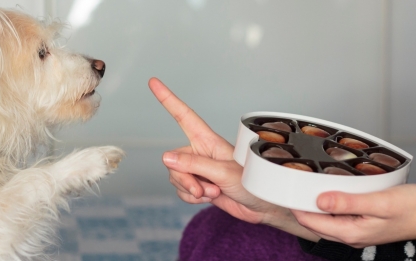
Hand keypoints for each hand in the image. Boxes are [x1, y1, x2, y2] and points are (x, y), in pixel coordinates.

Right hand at [148, 77, 319, 240]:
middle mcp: (200, 152)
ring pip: (175, 177)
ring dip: (191, 190)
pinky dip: (191, 198)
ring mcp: (198, 169)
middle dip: (184, 179)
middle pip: (173, 161)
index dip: (168, 99)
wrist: (261, 207)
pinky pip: (181, 190)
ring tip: (213, 192)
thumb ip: (193, 165)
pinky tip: (209, 198)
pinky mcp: (198, 185)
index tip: (154, 82)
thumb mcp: (223, 173)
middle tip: (202, 189)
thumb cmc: (252, 183)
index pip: (183, 116)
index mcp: (208, 140)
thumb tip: (166, 157)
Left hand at [292, 183, 415, 247]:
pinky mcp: (361, 226)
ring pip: (324, 221)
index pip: (311, 222)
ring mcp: (356, 232)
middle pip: (314, 223)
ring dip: (313, 206)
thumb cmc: (413, 208)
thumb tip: (319, 201)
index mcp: (351, 232)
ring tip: (304, 187)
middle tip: (291, 185)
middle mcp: (351, 236)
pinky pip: (336, 218)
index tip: (286, 190)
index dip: (296, 206)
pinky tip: (327, 194)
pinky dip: (328, 207)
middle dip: (301, 206)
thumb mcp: (379, 202)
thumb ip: (348, 203)